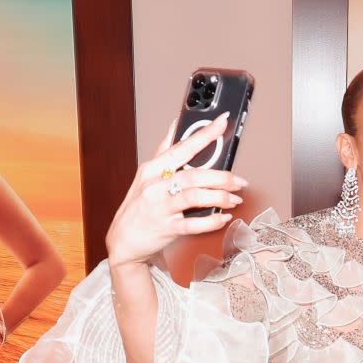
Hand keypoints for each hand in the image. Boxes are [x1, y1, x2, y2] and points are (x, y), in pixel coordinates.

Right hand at [105, 113, 247, 268]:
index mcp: (152, 169)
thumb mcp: (146, 175)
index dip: (204, 134)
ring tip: (234, 199)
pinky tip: (223, 217)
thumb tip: (176, 124)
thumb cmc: (138, 206)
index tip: (222, 122)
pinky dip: (212, 220)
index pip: (182, 147)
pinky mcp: (166, 228)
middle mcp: (154, 186)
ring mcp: (159, 207)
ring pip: (195, 196)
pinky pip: (194, 224)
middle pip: (194, 175)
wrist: (123, 240)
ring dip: (220, 196)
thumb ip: (164, 150)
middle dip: (222, 177)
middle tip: (240, 181)